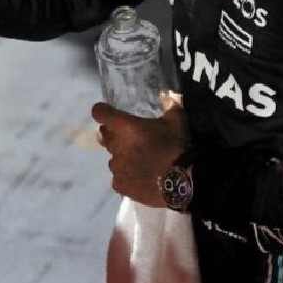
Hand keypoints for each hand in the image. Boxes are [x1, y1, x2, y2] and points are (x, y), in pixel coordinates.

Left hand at [94, 91, 185, 207]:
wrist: (182, 183)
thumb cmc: (177, 148)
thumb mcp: (177, 122)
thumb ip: (171, 107)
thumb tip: (169, 97)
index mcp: (125, 127)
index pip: (100, 112)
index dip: (103, 112)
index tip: (108, 112)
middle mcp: (115, 145)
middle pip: (105, 136)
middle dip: (114, 135)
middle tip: (131, 139)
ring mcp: (116, 167)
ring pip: (113, 158)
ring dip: (122, 157)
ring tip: (141, 163)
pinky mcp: (119, 184)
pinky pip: (118, 178)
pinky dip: (127, 177)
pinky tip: (141, 179)